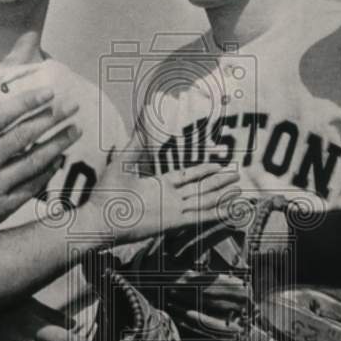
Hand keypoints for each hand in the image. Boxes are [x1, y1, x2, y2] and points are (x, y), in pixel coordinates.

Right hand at [0, 71, 81, 254]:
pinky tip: (59, 159)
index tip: (49, 93)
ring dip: (57, 144)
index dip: (26, 103)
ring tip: (75, 130)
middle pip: (23, 137)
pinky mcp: (0, 208)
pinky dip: (46, 172)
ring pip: (32, 162)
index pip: (0, 117)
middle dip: (51, 119)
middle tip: (72, 107)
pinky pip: (30, 187)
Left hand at [84, 138, 240, 242]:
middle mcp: (170, 198)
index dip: (204, 170)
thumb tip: (141, 119)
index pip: (188, 177)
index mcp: (159, 185)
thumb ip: (136, 142)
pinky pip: (200, 216)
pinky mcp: (174, 222)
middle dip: (219, 182)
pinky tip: (230, 208)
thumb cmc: (107, 193)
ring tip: (240, 189)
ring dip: (222, 195)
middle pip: (201, 189)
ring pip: (204, 201)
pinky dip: (217, 213)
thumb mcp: (123, 161)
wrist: (100, 219)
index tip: (219, 164)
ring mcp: (173, 210)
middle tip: (237, 174)